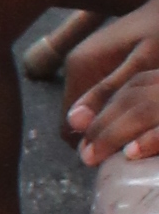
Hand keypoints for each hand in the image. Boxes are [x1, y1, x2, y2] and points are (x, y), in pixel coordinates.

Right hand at [66, 2, 158, 161]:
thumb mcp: (144, 64)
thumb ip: (109, 92)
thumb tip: (74, 123)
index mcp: (81, 66)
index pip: (70, 126)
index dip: (95, 144)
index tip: (127, 150)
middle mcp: (77, 65)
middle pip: (80, 120)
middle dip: (104, 133)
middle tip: (139, 138)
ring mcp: (88, 63)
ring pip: (91, 110)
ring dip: (112, 121)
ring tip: (142, 122)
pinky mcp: (101, 64)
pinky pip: (102, 97)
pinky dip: (118, 108)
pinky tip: (142, 106)